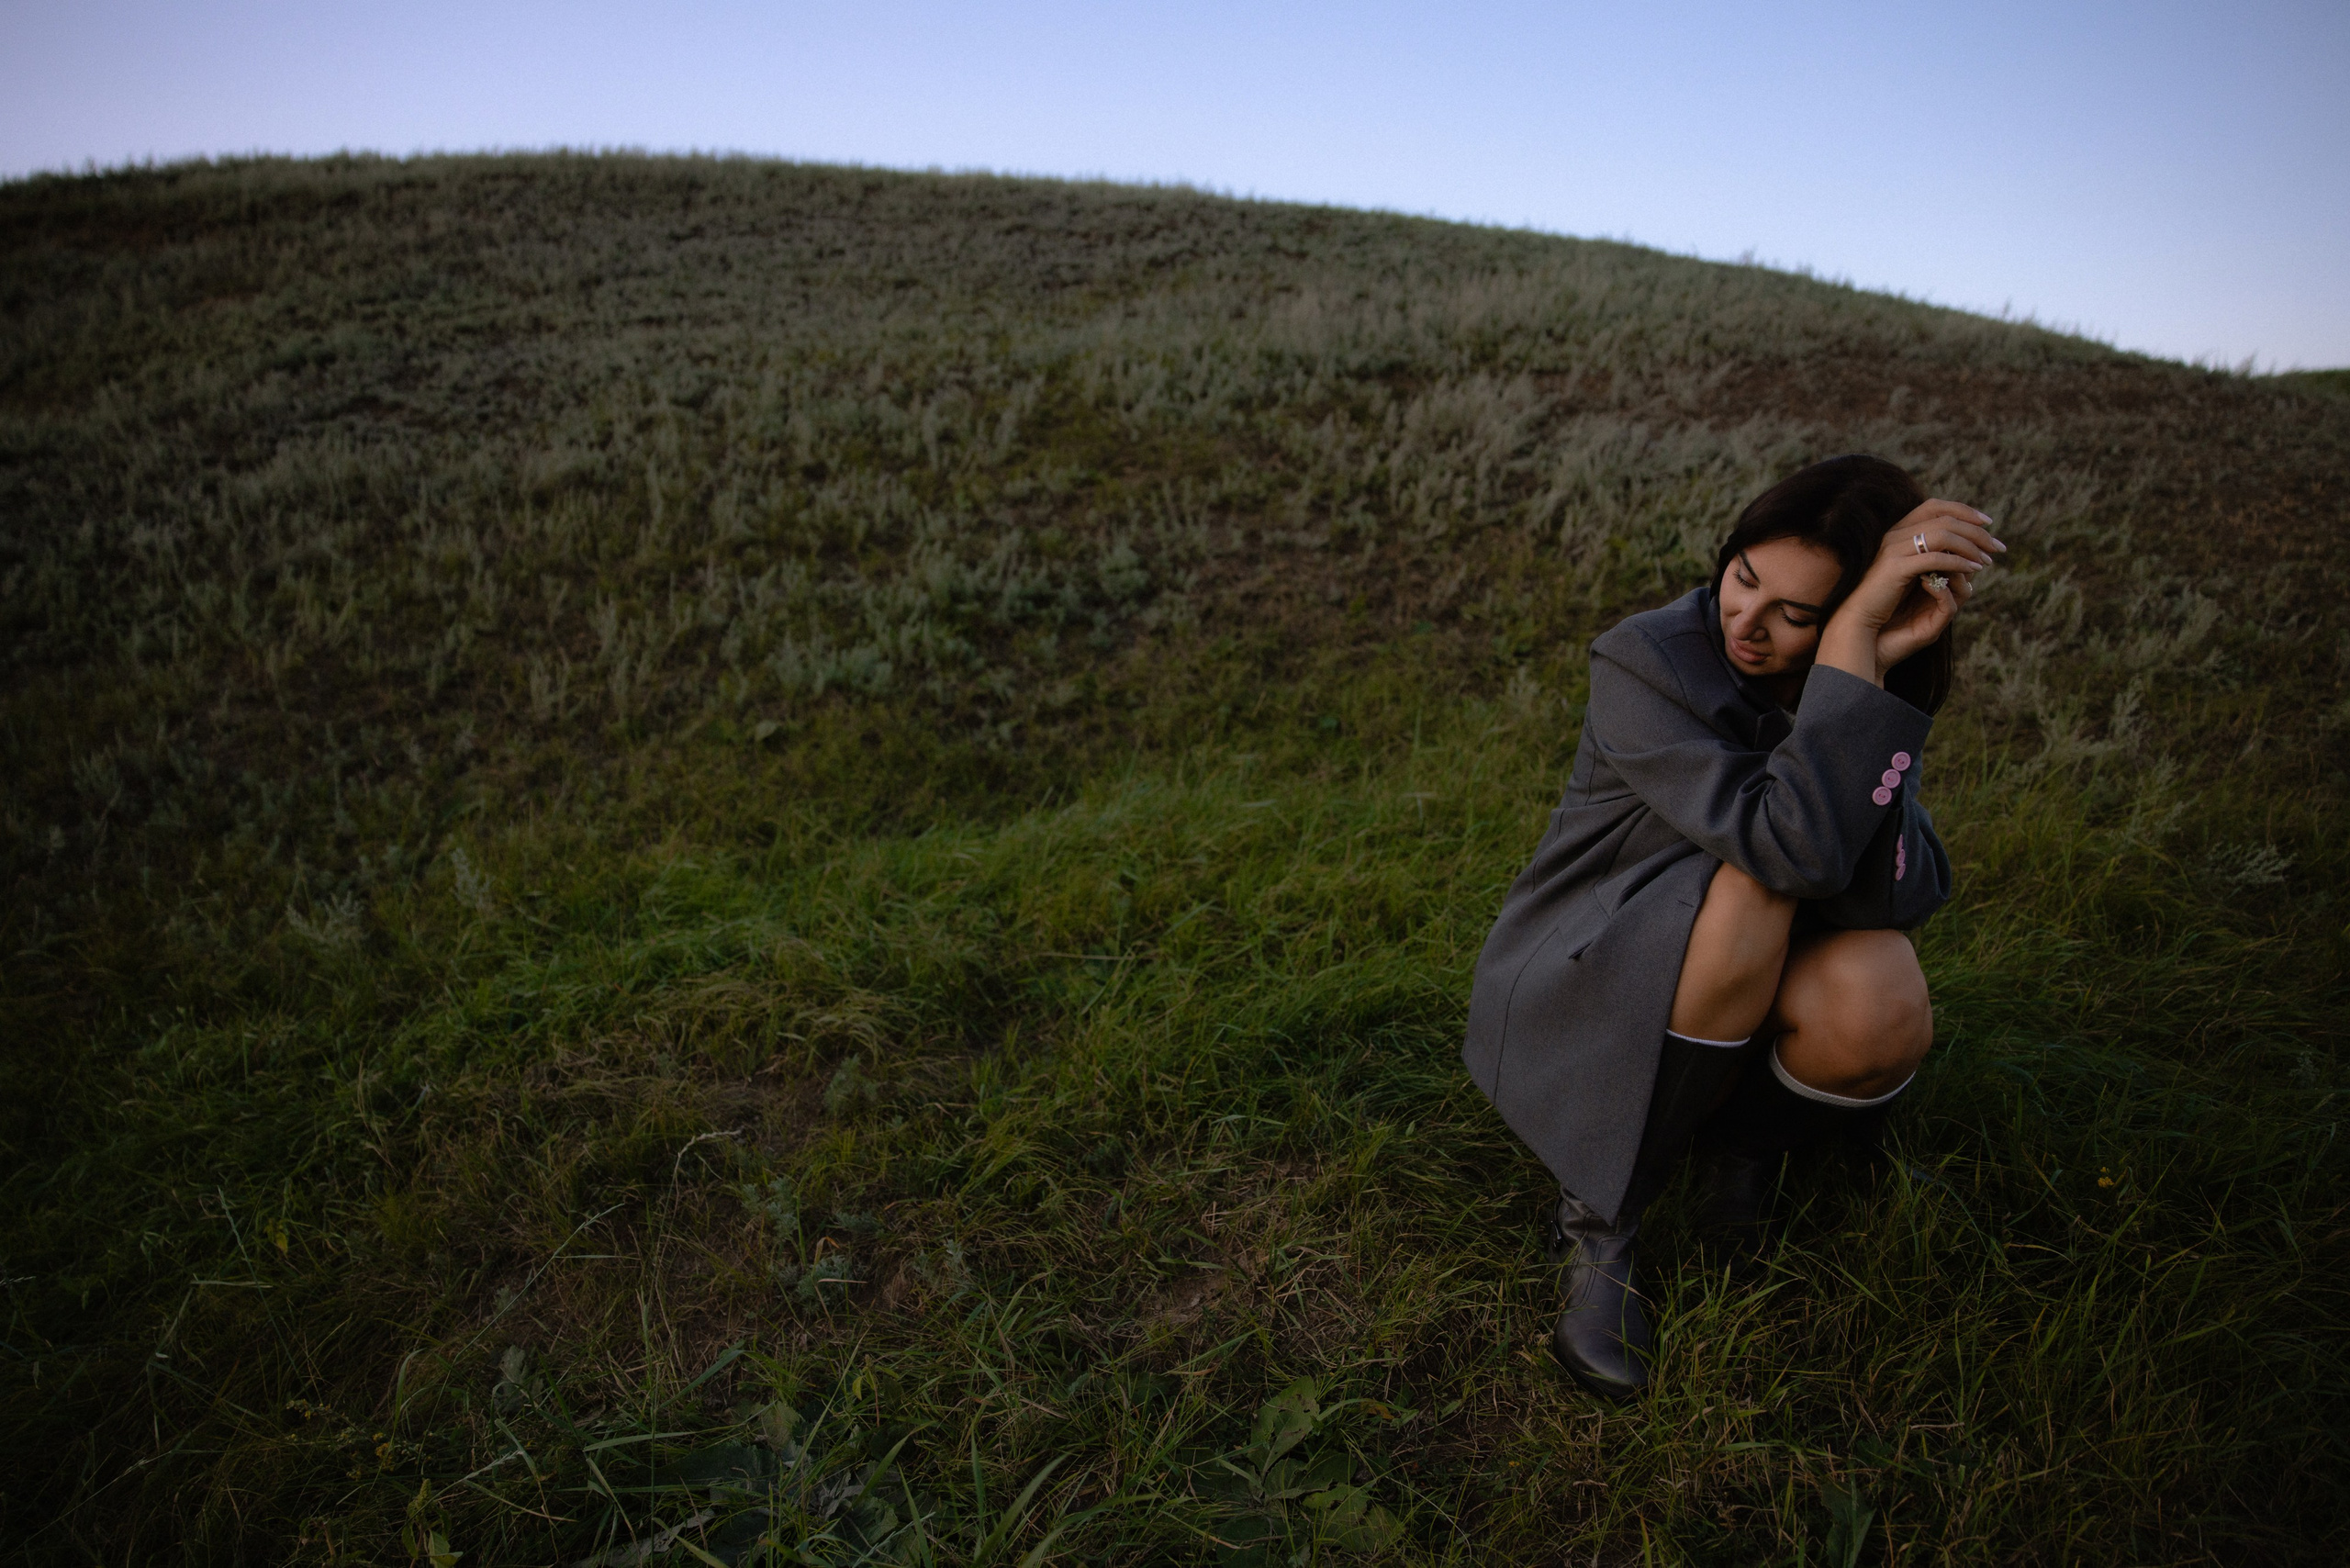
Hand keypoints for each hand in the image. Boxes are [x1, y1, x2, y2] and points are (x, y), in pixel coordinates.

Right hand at [1817, 500, 2002, 684]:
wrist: (1857, 631)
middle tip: (1998, 546)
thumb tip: (1966, 559)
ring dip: (1971, 546)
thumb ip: (1936, 567)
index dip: (1963, 510)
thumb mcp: (1917, 585)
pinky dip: (1958, 562)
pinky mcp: (1895, 568)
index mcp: (1896, 535)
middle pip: (1944, 517)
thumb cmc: (1887, 613)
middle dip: (1976, 530)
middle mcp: (1893, 536)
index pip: (1934, 507)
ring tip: (1987, 561)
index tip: (1987, 524)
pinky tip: (1972, 571)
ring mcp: (1893, 550)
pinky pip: (1935, 558)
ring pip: (1943, 534)